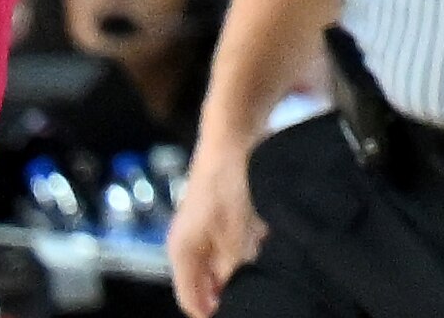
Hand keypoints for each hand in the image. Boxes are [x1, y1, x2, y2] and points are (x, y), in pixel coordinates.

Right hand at [167, 137, 262, 315]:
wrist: (228, 142)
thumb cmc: (225, 189)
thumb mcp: (233, 238)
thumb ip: (232, 269)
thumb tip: (233, 288)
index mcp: (181, 253)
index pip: (189, 299)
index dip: (209, 312)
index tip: (232, 314)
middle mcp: (187, 244)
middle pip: (206, 282)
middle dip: (229, 286)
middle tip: (253, 284)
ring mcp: (201, 229)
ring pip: (222, 261)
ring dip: (241, 262)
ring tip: (259, 253)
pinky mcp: (216, 216)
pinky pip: (231, 241)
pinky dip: (246, 242)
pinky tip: (262, 234)